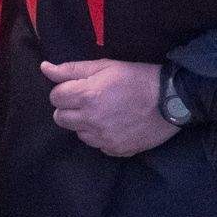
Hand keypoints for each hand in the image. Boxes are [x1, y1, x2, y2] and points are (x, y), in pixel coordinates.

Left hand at [44, 59, 179, 156]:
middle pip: (60, 118)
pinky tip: (116, 124)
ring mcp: (103, 139)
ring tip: (105, 111)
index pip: (55, 98)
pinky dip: (101, 135)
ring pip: (77, 133)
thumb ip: (72, 69)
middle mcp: (91, 120)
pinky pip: (97, 145)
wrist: (171, 100)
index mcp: (87, 96)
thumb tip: (45, 69)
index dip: (65, 90)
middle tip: (89, 99)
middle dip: (70, 108)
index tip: (79, 87)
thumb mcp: (106, 65)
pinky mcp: (115, 150)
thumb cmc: (138, 77)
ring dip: (84, 123)